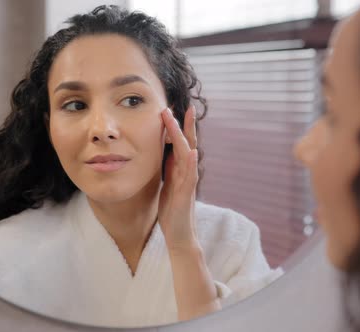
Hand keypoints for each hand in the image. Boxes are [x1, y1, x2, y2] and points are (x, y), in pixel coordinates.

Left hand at [158, 105, 198, 251]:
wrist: (179, 234)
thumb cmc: (173, 210)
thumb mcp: (168, 183)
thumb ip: (169, 168)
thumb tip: (166, 151)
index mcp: (180, 169)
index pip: (181, 143)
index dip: (178, 127)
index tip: (174, 109)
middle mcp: (187, 173)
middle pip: (189, 144)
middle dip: (186, 125)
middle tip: (186, 106)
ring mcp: (188, 182)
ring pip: (188, 154)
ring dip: (184, 136)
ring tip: (181, 119)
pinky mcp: (187, 194)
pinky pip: (191, 176)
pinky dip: (192, 162)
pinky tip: (193, 151)